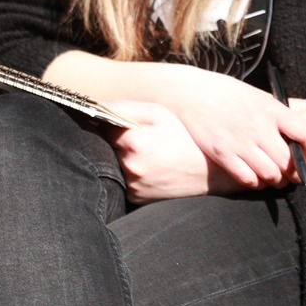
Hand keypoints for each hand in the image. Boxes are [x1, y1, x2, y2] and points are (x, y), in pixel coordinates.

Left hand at [110, 101, 243, 201]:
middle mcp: (129, 165)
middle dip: (118, 141)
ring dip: (124, 157)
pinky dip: (132, 174)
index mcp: (133, 141)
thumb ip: (126, 108)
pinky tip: (151, 169)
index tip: (119, 122)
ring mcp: (132, 184)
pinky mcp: (135, 197)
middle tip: (142, 139)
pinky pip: (124, 181)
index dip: (111, 122)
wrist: (211, 172)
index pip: (102, 126)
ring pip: (115, 164)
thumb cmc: (186, 138)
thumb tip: (95, 107)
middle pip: (107, 147)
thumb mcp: (161, 114)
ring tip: (149, 154)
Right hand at [152, 63, 305, 190]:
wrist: (191, 93)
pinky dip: (255, 182)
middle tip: (293, 174)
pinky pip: (247, 178)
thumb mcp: (261, 95)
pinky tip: (256, 178)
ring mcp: (239, 141)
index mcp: (272, 109)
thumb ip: (287, 107)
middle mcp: (258, 126)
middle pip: (288, 160)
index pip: (305, 133)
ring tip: (276, 178)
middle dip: (294, 171)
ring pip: (270, 173)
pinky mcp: (221, 153)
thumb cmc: (230, 94)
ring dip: (276, 180)